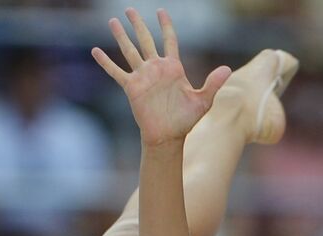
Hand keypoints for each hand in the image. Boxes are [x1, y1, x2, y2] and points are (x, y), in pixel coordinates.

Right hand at [92, 8, 230, 146]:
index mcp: (173, 68)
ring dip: (121, 36)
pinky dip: (106, 62)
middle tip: (130, 9)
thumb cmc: (185, 120)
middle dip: (138, 24)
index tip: (161, 11)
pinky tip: (95, 50)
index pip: (169, 40)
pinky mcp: (132, 87)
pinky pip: (116, 72)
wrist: (168, 136)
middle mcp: (156, 68)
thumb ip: (213, 83)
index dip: (165, 25)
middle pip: (145, 40)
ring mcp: (143, 76)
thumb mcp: (203, 100)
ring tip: (113, 21)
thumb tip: (227, 68)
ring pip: (130, 50)